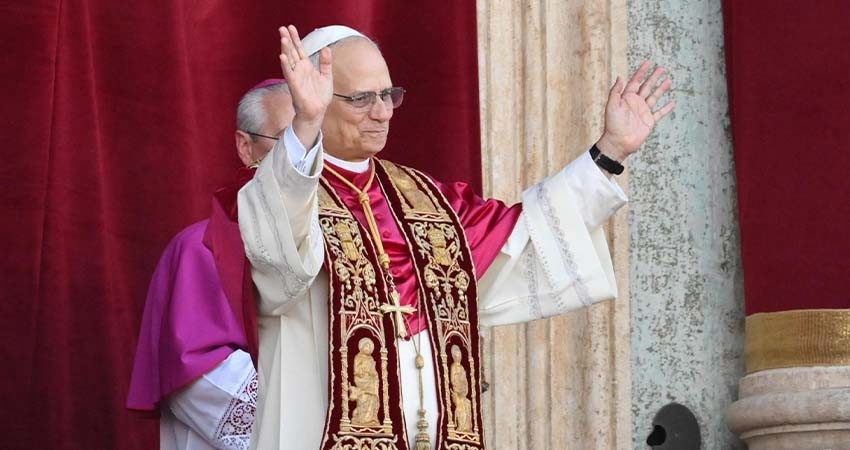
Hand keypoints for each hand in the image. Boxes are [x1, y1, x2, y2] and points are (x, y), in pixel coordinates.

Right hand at [279, 25, 331, 146]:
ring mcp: (296, 77)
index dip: (295, 38)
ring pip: (289, 60)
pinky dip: (285, 65)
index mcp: (306, 67)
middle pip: (292, 52)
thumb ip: (326, 62)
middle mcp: (299, 70)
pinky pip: (289, 74)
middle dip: (287, 40)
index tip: (291, 27)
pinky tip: (282, 56)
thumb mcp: (327, 76)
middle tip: (282, 28)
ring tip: (282, 38)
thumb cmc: (320, 96)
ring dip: (285, 49)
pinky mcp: (294, 86)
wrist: (317, 112)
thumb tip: (326, 48)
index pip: (299, 49)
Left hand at [596, 61, 675, 161]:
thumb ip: (616, 91)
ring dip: (661, 89)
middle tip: (661, 68)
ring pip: (654, 97)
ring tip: (669, 81)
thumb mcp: (611, 106)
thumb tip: (620, 77)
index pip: (635, 81)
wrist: (618, 142)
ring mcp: (643, 112)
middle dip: (654, 77)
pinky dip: (666, 108)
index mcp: (626, 98)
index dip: (641, 72)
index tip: (648, 62)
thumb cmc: (612, 124)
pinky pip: (660, 113)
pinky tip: (672, 103)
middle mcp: (636, 103)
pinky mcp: (649, 121)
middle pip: (647, 87)